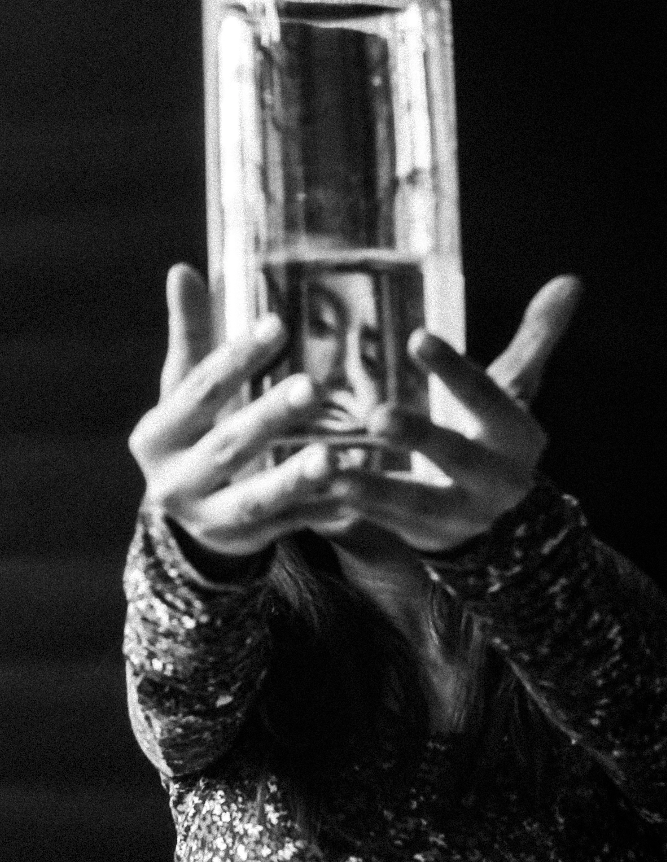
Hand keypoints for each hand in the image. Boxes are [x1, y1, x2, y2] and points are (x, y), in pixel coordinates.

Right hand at [129, 264, 343, 556]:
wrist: (189, 513)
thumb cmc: (194, 433)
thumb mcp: (184, 391)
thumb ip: (191, 337)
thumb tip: (183, 270)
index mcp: (157, 435)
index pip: (198, 390)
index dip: (237, 358)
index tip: (279, 325)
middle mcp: (173, 481)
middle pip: (226, 445)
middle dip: (269, 418)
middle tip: (314, 388)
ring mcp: (209, 519)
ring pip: (255, 499)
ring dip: (295, 479)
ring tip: (335, 456)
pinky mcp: (246, 544)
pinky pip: (289, 527)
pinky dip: (322, 512)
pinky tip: (358, 495)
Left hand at [311, 276, 581, 552]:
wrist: (506, 522)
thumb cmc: (496, 438)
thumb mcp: (516, 392)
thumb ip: (534, 340)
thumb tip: (569, 281)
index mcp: (516, 435)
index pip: (488, 397)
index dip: (456, 370)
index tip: (417, 337)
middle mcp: (497, 479)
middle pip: (458, 456)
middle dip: (420, 438)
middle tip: (378, 416)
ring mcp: (463, 515)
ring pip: (418, 503)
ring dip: (376, 488)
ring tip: (335, 472)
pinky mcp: (428, 538)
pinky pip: (389, 526)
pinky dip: (356, 510)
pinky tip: (322, 491)